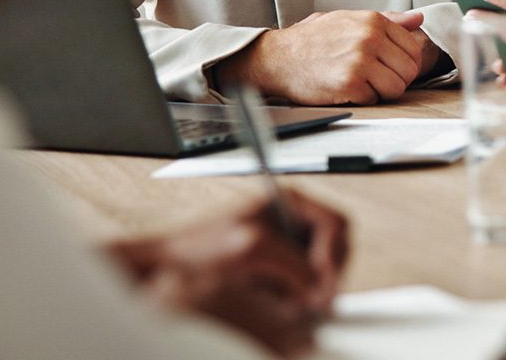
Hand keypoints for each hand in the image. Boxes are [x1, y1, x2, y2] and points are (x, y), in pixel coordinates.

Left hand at [109, 190, 348, 357]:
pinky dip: (299, 298)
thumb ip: (291, 263)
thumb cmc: (199, 247)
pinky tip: (280, 303)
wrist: (168, 267)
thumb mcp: (252, 248)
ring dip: (313, 290)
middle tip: (312, 300)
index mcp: (289, 201)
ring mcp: (286, 246)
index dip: (335, 254)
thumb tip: (318, 286)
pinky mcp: (279, 270)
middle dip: (327, 276)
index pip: (337, 224)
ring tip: (291, 302)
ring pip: (323, 271)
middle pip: (337, 248)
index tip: (321, 280)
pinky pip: (305, 286)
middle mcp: (292, 221)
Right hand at [216, 9, 438, 104]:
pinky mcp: (350, 83)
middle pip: (409, 70)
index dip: (403, 62)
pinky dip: (363, 99)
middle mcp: (370, 38)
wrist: (279, 57)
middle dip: (395, 79)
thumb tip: (418, 18)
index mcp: (373, 21)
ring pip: (397, 88)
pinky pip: (376, 99)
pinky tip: (346, 89)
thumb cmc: (314, 40)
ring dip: (381, 91)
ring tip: (361, 83)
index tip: (388, 66)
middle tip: (374, 78)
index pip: (413, 48)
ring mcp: (360, 60)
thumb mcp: (350, 20)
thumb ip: (389, 20)